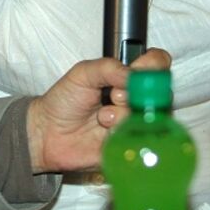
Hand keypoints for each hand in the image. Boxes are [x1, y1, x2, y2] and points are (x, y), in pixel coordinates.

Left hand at [26, 48, 171, 172]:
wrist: (48, 132)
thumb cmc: (65, 101)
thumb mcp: (82, 74)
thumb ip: (108, 68)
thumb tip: (133, 74)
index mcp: (127, 78)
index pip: (157, 65)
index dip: (154, 66)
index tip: (138, 69)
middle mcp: (137, 100)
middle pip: (161, 93)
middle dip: (136, 93)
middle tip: (113, 95)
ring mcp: (137, 123)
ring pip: (150, 116)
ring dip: (124, 114)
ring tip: (102, 117)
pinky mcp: (133, 144)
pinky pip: (140, 138)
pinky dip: (121, 133)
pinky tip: (105, 131)